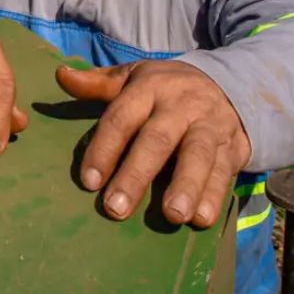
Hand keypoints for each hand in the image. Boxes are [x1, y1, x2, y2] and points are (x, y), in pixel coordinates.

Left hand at [57, 60, 250, 227]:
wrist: (229, 84)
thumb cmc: (166, 90)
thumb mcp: (133, 78)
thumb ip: (97, 83)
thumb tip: (60, 75)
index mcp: (150, 88)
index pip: (122, 118)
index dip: (104, 149)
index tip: (89, 181)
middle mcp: (181, 105)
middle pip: (157, 139)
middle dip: (136, 174)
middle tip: (116, 208)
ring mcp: (210, 125)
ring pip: (197, 154)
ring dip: (186, 185)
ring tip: (173, 216)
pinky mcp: (232, 146)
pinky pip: (223, 170)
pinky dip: (214, 195)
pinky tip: (201, 219)